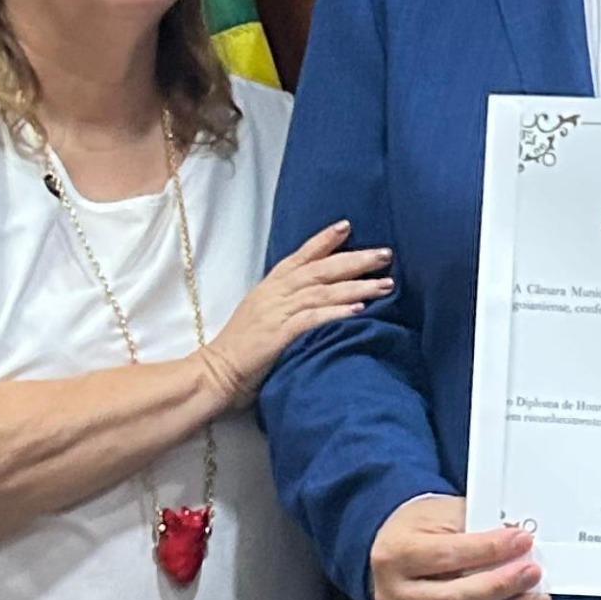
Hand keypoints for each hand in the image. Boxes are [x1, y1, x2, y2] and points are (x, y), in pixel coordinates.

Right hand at [197, 225, 393, 405]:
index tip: (348, 226)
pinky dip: (336, 312)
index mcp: (270, 286)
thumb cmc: (239, 349)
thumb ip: (285, 300)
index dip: (324, 240)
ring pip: (323, 292)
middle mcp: (275, 294)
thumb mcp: (261, 313)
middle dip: (356, 260)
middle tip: (386, 254)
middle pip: (321, 270)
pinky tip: (359, 310)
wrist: (214, 373)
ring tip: (387, 285)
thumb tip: (315, 294)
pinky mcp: (279, 335)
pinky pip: (312, 319)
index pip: (300, 256)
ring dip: (358, 287)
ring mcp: (277, 313)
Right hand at [367, 491, 551, 599]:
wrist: (392, 550)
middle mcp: (396, 594)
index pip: (446, 556)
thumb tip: (519, 545)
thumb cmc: (420, 528)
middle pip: (452, 599)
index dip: (487, 549)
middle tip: (533, 572)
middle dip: (499, 587)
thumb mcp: (442, 513)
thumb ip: (477, 526)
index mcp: (396, 555)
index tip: (522, 540)